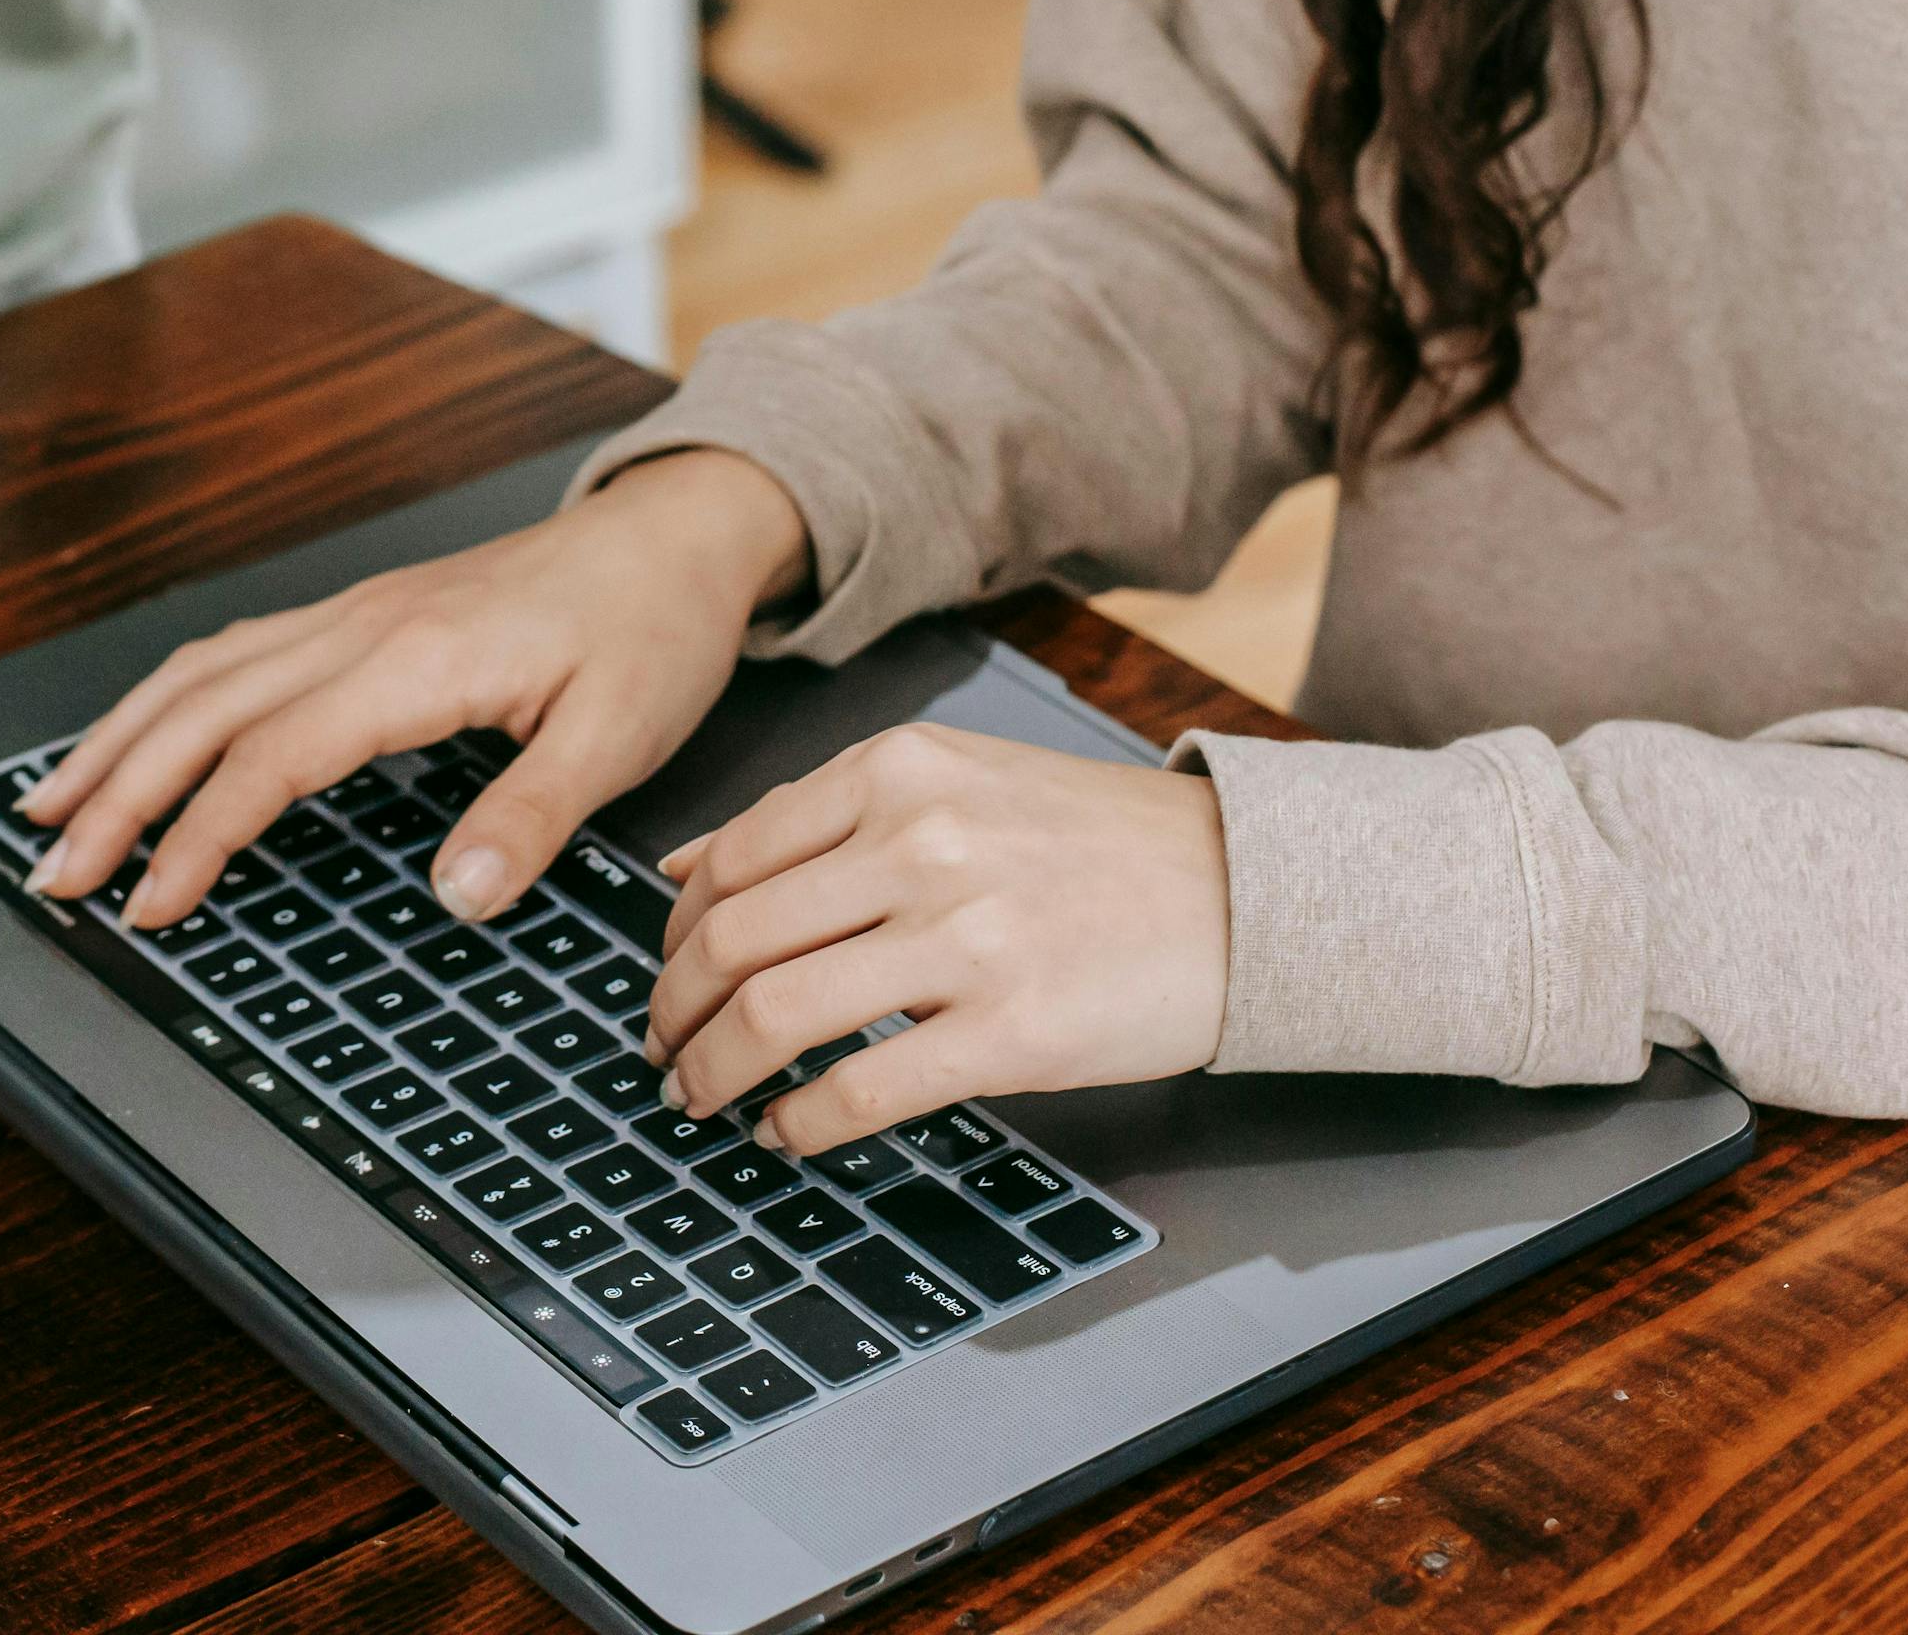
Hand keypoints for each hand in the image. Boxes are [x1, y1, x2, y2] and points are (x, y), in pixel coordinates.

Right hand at [19, 449, 811, 924]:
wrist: (673, 535)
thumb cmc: (651, 631)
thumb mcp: (619, 736)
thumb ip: (531, 818)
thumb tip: (456, 897)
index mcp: (414, 662)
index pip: (271, 756)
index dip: (199, 835)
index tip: (150, 906)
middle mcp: (361, 628)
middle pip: (201, 710)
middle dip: (116, 792)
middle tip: (52, 871)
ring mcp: (353, 615)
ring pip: (200, 674)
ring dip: (118, 740)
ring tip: (51, 806)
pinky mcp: (361, 617)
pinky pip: (233, 654)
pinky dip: (164, 700)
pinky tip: (138, 734)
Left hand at [645, 726, 1229, 1150]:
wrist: (1245, 889)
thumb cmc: (1093, 844)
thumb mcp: (953, 783)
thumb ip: (818, 819)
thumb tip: (678, 869)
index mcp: (897, 772)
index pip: (730, 860)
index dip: (674, 936)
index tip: (667, 976)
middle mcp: (921, 842)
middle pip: (732, 941)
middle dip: (673, 1012)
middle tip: (662, 1050)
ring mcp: (968, 937)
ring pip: (775, 1013)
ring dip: (714, 1072)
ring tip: (701, 1098)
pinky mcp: (1013, 1031)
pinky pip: (860, 1089)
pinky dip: (798, 1124)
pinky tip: (786, 1134)